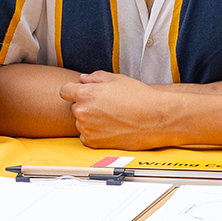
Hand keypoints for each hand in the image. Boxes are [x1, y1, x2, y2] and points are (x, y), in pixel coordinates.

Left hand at [59, 70, 178, 148]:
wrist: (156, 119)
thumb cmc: (140, 97)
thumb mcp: (117, 79)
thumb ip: (96, 77)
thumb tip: (84, 79)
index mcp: (86, 94)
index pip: (64, 91)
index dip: (72, 91)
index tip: (80, 93)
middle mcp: (83, 112)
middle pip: (75, 107)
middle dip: (86, 105)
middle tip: (105, 105)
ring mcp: (87, 129)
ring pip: (81, 123)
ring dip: (90, 120)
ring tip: (111, 117)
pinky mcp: (94, 143)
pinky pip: (86, 137)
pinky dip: (94, 133)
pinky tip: (110, 127)